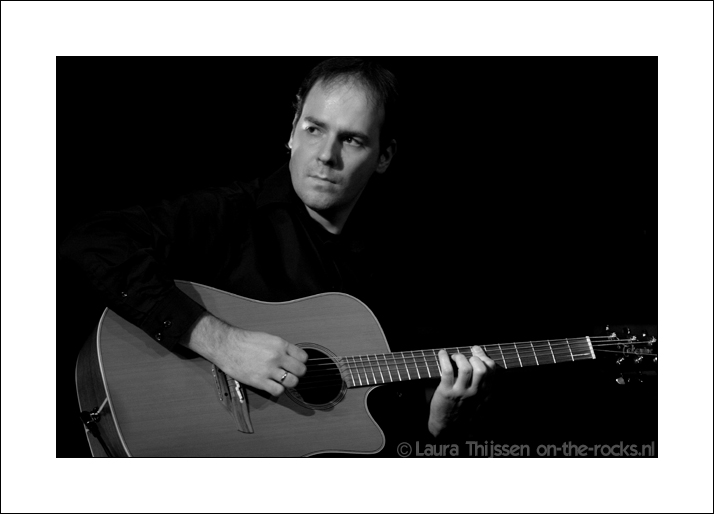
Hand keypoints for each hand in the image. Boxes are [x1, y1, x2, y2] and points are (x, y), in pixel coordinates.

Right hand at [183, 313, 307, 396]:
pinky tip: (272, 385)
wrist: (227, 345)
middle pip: (301, 370)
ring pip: (292, 382)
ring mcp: (269, 369)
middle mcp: (277, 356)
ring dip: (289, 382)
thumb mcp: (268, 338)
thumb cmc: (245, 341)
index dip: (301, 362)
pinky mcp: (260, 380)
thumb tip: (292, 357)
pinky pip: (278, 390)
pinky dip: (277, 390)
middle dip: (297, 373)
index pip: (303, 357)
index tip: (296, 364)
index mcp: (280, 344)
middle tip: (291, 373)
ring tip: (282, 380)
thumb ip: (282, 348)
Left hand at [428, 345, 496, 436]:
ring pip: (465, 368)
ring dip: (460, 357)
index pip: (492, 371)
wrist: (448, 429)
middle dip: (474, 357)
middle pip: (481, 369)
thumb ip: (485, 387)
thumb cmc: (463, 412)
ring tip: (454, 357)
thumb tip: (484, 364)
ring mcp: (460, 392)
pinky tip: (442, 354)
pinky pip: (447, 370)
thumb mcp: (480, 402)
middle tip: (466, 355)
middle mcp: (475, 393)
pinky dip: (444, 358)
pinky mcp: (446, 392)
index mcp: (485, 393)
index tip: (476, 350)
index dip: (484, 356)